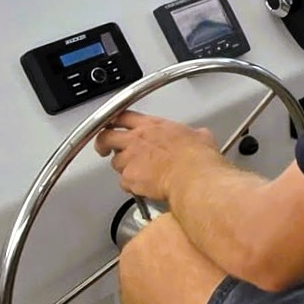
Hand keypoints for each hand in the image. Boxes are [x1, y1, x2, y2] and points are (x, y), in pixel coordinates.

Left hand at [93, 112, 217, 201]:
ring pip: (115, 162)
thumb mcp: (201, 137)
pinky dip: (131, 186)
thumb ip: (192, 134)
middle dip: (103, 143)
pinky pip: (124, 183)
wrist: (194, 178)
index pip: (123, 116)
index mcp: (152, 126)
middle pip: (106, 137)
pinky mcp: (130, 178)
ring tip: (135, 173)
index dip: (113, 120)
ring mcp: (131, 159)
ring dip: (123, 167)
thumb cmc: (198, 159)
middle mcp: (137, 140)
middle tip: (104, 148)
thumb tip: (199, 137)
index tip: (111, 125)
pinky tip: (142, 187)